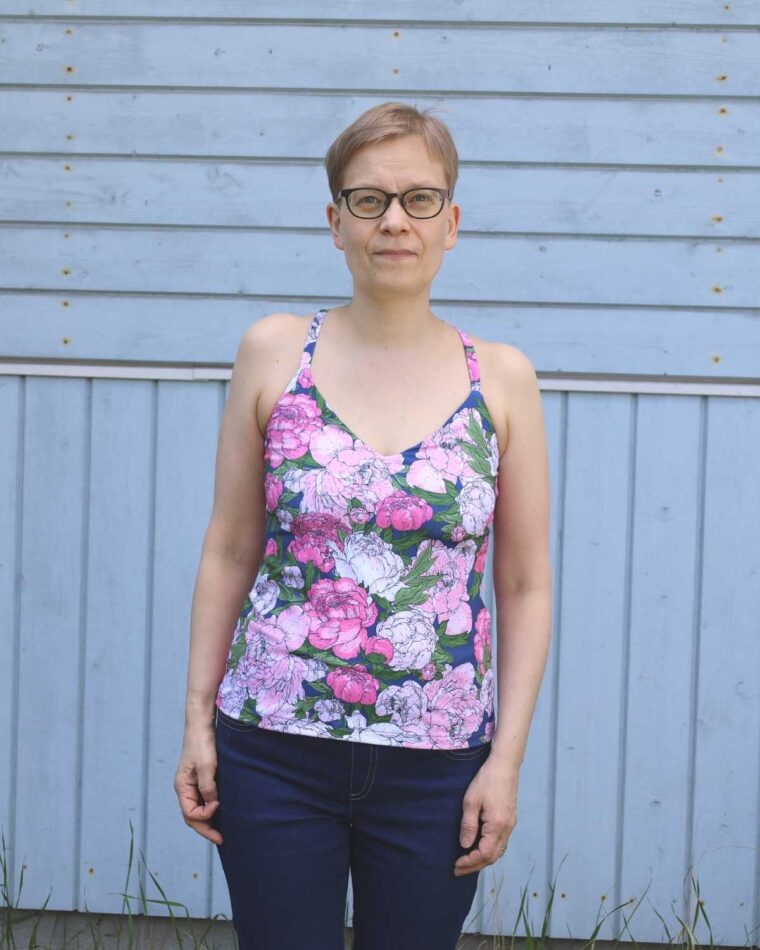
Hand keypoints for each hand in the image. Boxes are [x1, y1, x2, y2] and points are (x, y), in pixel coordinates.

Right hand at [174, 723, 222, 844]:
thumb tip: (213, 805)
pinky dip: (212, 808)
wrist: (202, 724)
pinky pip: (204, 799)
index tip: (218, 807)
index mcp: (182, 787)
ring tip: (223, 831)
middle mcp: (186, 788)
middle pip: (193, 816)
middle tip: (222, 839)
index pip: (190, 813)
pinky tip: (223, 812)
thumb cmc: (202, 743)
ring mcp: (193, 784)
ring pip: (199, 809)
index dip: (204, 817)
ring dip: (209, 820)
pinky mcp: (201, 779)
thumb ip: (208, 787)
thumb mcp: (207, 765)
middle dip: (206, 828)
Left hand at [453, 754, 517, 875]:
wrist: (505, 765)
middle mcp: (507, 829)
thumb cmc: (486, 780)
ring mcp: (511, 825)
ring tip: (467, 862)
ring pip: (498, 851)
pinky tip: (479, 848)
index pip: (484, 854)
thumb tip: (465, 846)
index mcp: (497, 826)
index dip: (470, 862)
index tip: (456, 864)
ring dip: (483, 860)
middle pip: (493, 857)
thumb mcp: (471, 801)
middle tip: (458, 869)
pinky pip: (501, 843)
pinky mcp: (510, 820)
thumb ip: (468, 825)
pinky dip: (490, 851)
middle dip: (475, 866)